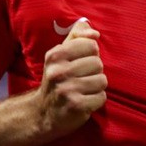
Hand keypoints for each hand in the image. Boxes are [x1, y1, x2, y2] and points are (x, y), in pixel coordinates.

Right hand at [36, 20, 106, 137]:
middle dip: (94, 72)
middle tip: (81, 79)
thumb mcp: (61, 53)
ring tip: (83, 90)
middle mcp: (59, 71)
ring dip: (96, 87)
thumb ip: (78, 36)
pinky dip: (96, 100)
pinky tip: (84, 101)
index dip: (90, 55)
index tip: (79, 63)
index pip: (91, 45)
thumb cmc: (58, 78)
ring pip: (102, 80)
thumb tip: (95, 33)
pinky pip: (101, 97)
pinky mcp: (76, 106)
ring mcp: (67, 90)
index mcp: (55, 55)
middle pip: (98, 63)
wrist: (43, 112)